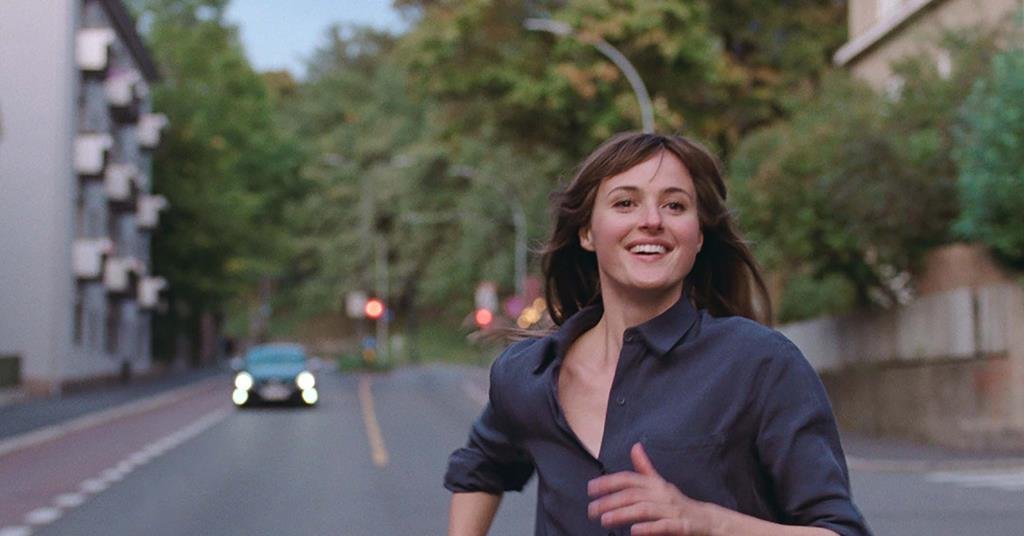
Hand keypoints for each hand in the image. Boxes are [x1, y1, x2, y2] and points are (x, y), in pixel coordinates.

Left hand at [587, 442, 713, 534]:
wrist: (707, 520)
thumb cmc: (678, 503)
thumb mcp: (661, 484)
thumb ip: (645, 469)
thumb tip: (634, 446)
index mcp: (655, 484)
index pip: (629, 479)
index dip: (609, 481)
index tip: (590, 489)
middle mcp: (662, 494)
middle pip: (633, 494)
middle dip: (610, 501)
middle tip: (591, 510)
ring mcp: (672, 510)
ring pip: (645, 509)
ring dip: (623, 514)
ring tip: (605, 520)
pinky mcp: (682, 526)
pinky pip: (664, 526)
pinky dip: (649, 528)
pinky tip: (634, 531)